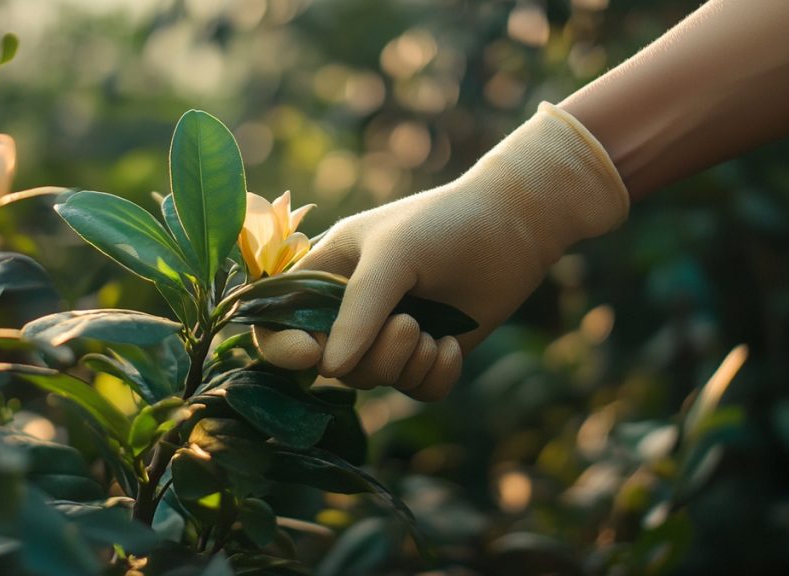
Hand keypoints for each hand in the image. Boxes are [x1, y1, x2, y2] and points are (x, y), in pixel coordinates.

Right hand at [255, 103, 628, 399]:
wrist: (513, 227)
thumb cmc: (442, 225)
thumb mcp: (392, 257)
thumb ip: (359, 311)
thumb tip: (328, 369)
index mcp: (324, 276)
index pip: (275, 323)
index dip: (281, 348)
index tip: (311, 356)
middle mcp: (350, 310)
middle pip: (332, 366)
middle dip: (372, 356)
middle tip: (409, 324)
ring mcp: (388, 334)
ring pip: (374, 381)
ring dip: (406, 364)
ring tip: (433, 331)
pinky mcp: (427, 354)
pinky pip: (415, 390)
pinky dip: (435, 376)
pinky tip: (452, 345)